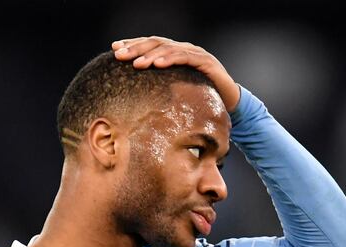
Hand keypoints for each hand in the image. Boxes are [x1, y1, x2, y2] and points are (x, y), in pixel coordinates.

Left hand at [112, 37, 240, 111]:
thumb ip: (161, 90)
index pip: (150, 45)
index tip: (114, 50)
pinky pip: (185, 57)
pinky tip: (158, 64)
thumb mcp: (177, 93)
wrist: (231, 103)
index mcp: (174, 54)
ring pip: (169, 48)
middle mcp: (184, 49)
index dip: (133, 45)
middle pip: (156, 43)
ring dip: (150, 55)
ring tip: (136, 63)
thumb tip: (135, 98)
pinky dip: (171, 59)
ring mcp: (195, 53)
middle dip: (136, 48)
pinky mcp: (206, 62)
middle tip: (118, 55)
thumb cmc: (202, 99)